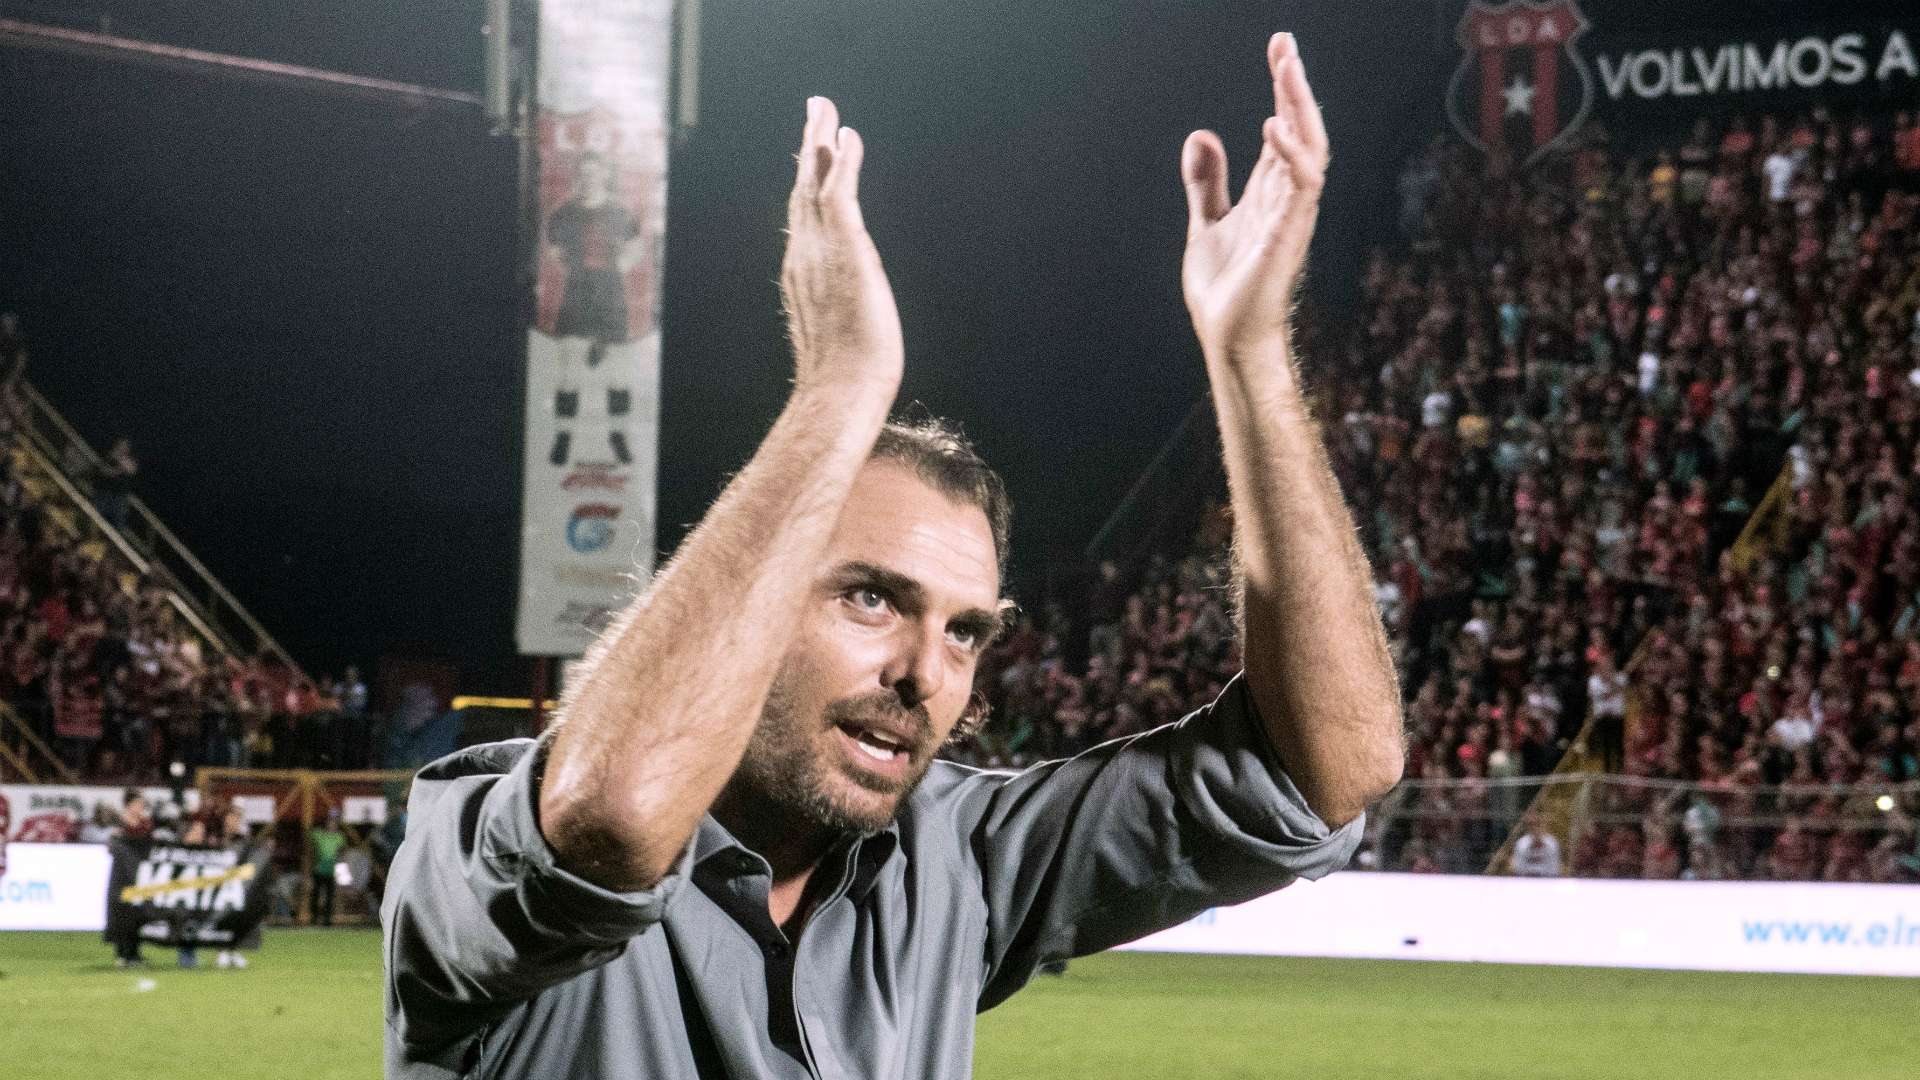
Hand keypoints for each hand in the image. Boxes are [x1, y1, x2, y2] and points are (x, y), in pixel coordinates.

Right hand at [780, 97, 903, 401]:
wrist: (840, 391)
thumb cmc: (842, 382)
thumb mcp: (834, 344)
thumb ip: (831, 329)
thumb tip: (838, 341)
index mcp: (801, 277)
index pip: (802, 219)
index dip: (807, 184)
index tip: (812, 156)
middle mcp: (803, 257)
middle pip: (802, 190)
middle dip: (809, 149)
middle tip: (815, 113)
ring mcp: (819, 250)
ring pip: (815, 182)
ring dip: (821, 141)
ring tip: (826, 110)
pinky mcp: (845, 246)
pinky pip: (840, 190)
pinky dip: (844, 160)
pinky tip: (850, 136)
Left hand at [1180, 33, 1327, 362]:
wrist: (1227, 337)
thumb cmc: (1225, 290)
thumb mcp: (1206, 224)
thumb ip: (1207, 183)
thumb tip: (1201, 135)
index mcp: (1270, 192)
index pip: (1284, 128)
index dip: (1283, 88)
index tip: (1279, 48)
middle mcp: (1287, 198)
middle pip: (1301, 129)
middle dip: (1294, 86)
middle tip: (1285, 44)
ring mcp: (1290, 216)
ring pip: (1308, 149)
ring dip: (1299, 107)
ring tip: (1285, 68)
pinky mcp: (1285, 237)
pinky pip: (1300, 188)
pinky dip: (1292, 155)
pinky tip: (1273, 125)